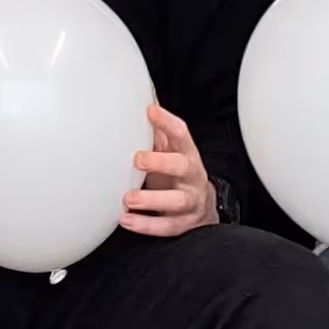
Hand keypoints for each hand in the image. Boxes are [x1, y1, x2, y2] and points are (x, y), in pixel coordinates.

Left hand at [118, 103, 218, 237]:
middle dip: (161, 162)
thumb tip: (142, 100)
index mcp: (187, 154)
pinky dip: (146, 225)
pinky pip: (167, 227)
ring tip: (128, 199)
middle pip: (183, 166)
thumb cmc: (176, 174)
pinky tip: (127, 220)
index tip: (150, 111)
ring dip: (151, 200)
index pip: (181, 134)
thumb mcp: (170, 151)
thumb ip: (156, 131)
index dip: (167, 122)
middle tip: (137, 160)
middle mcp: (192, 177)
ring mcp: (190, 201)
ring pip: (177, 201)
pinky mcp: (183, 224)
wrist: (201, 208)